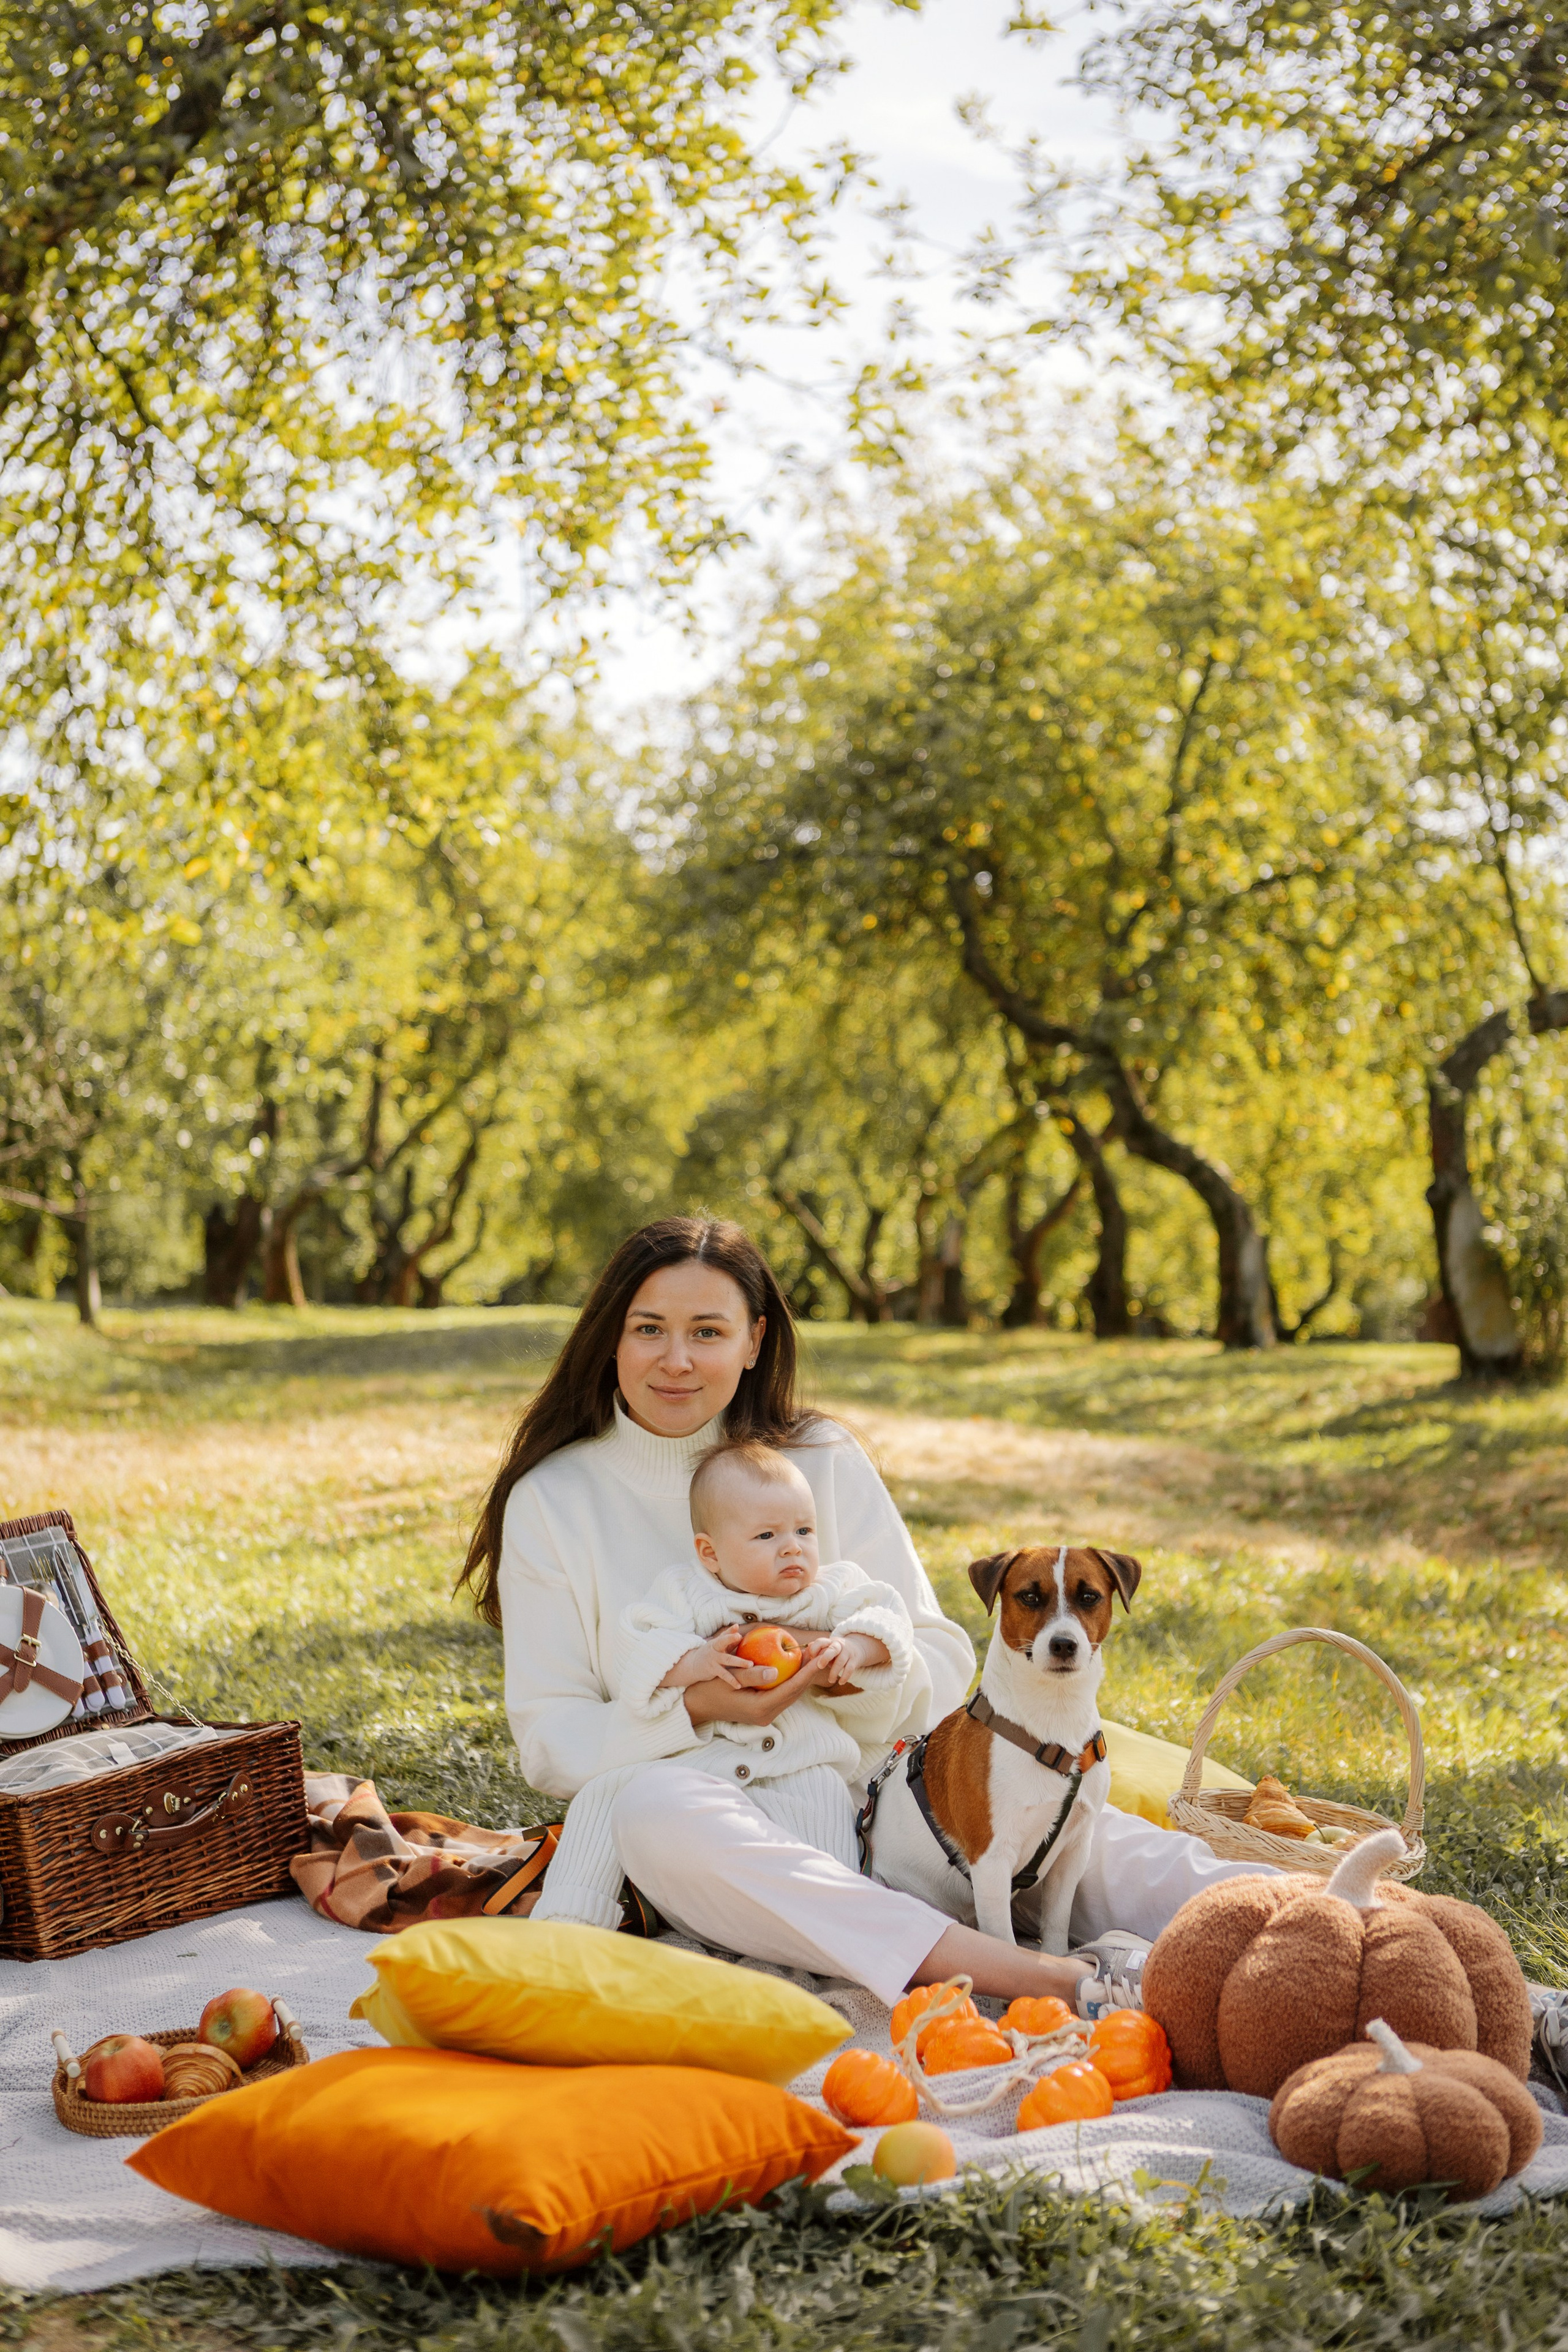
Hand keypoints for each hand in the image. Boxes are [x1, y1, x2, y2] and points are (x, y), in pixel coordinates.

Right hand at [658, 1627, 755, 1692]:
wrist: (693, 1665)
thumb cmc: (711, 1652)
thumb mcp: (717, 1643)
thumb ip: (727, 1636)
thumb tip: (737, 1626)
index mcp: (716, 1642)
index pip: (723, 1635)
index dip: (729, 1633)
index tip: (737, 1629)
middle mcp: (714, 1650)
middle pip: (723, 1643)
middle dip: (730, 1639)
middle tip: (739, 1637)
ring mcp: (714, 1660)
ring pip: (727, 1660)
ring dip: (739, 1662)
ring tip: (750, 1665)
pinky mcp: (713, 1670)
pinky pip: (724, 1675)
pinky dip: (732, 1680)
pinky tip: (739, 1685)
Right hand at [682, 1647, 834, 1728]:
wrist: (698, 1706)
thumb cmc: (710, 1689)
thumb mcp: (730, 1679)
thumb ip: (753, 1675)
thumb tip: (777, 1672)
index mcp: (760, 1709)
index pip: (791, 1688)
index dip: (807, 1671)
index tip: (819, 1657)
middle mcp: (766, 1715)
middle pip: (795, 1692)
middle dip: (809, 1672)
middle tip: (820, 1652)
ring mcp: (765, 1715)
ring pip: (791, 1694)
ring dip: (802, 1676)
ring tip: (812, 1656)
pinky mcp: (763, 1711)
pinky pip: (782, 1694)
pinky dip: (791, 1680)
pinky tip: (796, 1666)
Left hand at [801, 1631, 888, 1692]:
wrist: (856, 1648)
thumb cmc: (833, 1652)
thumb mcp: (825, 1649)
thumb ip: (814, 1652)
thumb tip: (798, 1655)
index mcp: (828, 1642)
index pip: (821, 1641)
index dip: (815, 1649)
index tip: (811, 1657)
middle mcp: (838, 1645)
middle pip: (832, 1649)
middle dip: (825, 1657)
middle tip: (819, 1666)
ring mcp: (847, 1652)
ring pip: (841, 1660)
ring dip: (835, 1671)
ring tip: (830, 1680)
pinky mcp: (854, 1660)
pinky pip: (850, 1668)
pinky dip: (845, 1676)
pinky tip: (840, 1682)